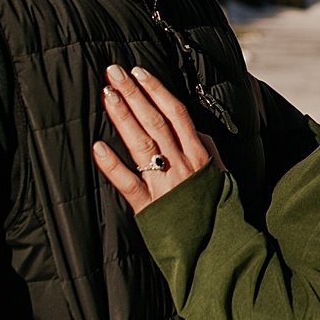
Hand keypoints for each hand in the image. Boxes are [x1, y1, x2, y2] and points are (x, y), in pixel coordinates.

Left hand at [93, 65, 219, 213]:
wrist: (221, 247)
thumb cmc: (220, 209)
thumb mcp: (221, 172)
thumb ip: (206, 148)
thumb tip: (191, 128)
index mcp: (199, 154)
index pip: (176, 113)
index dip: (156, 90)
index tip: (139, 72)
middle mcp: (182, 164)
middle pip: (155, 121)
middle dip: (134, 93)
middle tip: (114, 72)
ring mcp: (165, 184)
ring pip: (141, 143)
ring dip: (123, 117)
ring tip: (108, 94)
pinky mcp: (149, 207)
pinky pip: (128, 182)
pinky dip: (112, 165)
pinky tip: (97, 146)